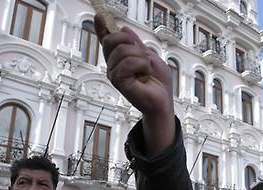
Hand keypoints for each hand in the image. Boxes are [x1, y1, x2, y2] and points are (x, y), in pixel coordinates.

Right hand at [94, 14, 174, 151]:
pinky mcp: (118, 81)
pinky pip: (127, 63)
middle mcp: (114, 65)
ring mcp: (114, 73)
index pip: (107, 41)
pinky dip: (141, 65)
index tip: (99, 16)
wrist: (163, 100)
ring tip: (146, 69)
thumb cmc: (158, 83)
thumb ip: (137, 44)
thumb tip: (124, 29)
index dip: (102, 28)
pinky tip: (145, 74)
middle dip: (130, 42)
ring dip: (141, 58)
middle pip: (112, 40)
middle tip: (143, 55)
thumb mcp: (150, 57)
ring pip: (122, 50)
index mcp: (120, 58)